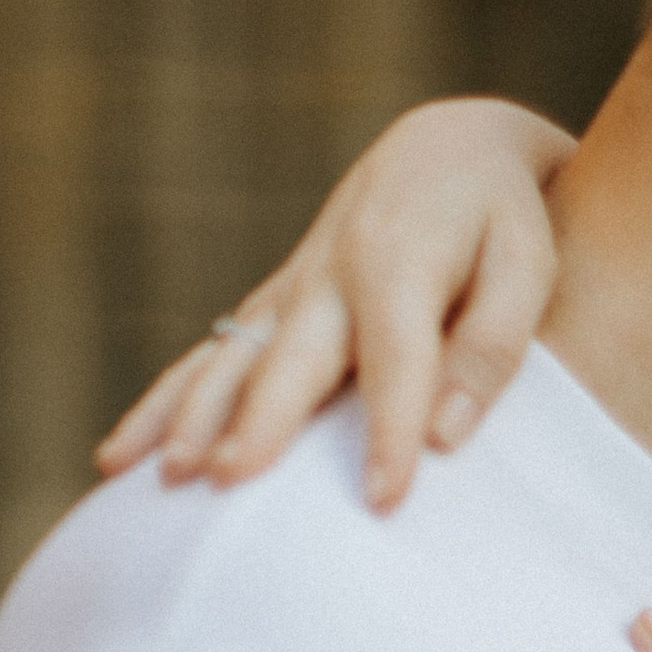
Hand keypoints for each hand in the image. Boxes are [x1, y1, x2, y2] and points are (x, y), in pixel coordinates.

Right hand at [95, 99, 572, 513]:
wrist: (447, 149)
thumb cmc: (503, 218)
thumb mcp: (528, 267)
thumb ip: (492, 347)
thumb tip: (447, 435)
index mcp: (399, 260)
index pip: (396, 358)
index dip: (388, 431)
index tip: (381, 502)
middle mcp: (329, 273)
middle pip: (290, 359)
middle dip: (258, 423)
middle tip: (229, 484)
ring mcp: (290, 289)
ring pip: (231, 360)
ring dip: (193, 418)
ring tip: (167, 479)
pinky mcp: (273, 307)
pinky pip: (208, 359)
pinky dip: (165, 406)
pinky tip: (123, 459)